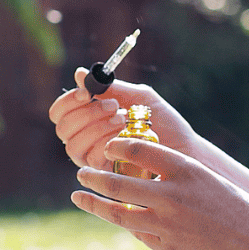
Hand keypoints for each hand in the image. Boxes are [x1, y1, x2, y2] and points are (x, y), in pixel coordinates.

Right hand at [48, 68, 200, 171]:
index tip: (86, 92)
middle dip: (85, 113)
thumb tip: (80, 74)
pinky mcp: (104, 175)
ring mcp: (94, 158)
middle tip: (113, 105)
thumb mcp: (140, 98)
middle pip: (62, 128)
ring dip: (96, 127)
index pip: (61, 112)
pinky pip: (90, 158)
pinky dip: (105, 143)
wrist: (186, 150)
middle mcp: (87, 139)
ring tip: (123, 119)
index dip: (68, 101)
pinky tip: (125, 137)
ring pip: (73, 144)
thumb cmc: (165, 123)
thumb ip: (111, 88)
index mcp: (91, 119)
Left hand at [71, 136, 248, 249]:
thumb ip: (176, 175)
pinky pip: (138, 233)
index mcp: (185, 170)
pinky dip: (126, 224)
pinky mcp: (167, 248)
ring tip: (79, 196)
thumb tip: (143, 170)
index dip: (117, 146)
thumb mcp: (208, 179)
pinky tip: (116, 218)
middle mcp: (171, 194)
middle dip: (93, 177)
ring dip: (93, 203)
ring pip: (117, 212)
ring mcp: (166, 224)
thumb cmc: (237, 209)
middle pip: (117, 182)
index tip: (107, 147)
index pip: (138, 149)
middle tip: (81, 172)